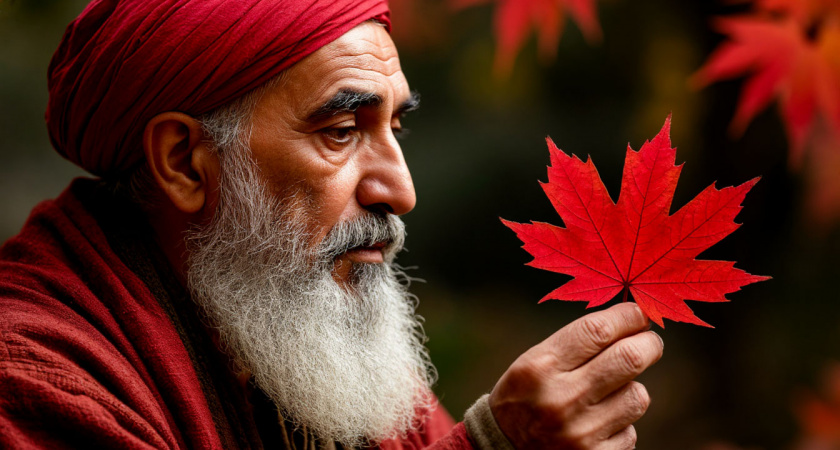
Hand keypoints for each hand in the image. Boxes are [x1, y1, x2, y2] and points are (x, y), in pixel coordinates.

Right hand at [488, 303, 662, 448]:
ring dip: (631, 389)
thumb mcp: (533, 362)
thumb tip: (630, 319)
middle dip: (649, 344)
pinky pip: (630, 431)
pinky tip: (598, 423)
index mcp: (539, 367)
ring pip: (637, 397)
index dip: (628, 317)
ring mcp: (580, 432)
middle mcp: (560, 399)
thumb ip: (576, 343)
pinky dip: (621, 423)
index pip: (597, 330)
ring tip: (610, 392)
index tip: (640, 314)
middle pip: (629, 358)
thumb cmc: (524, 396)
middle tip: (650, 342)